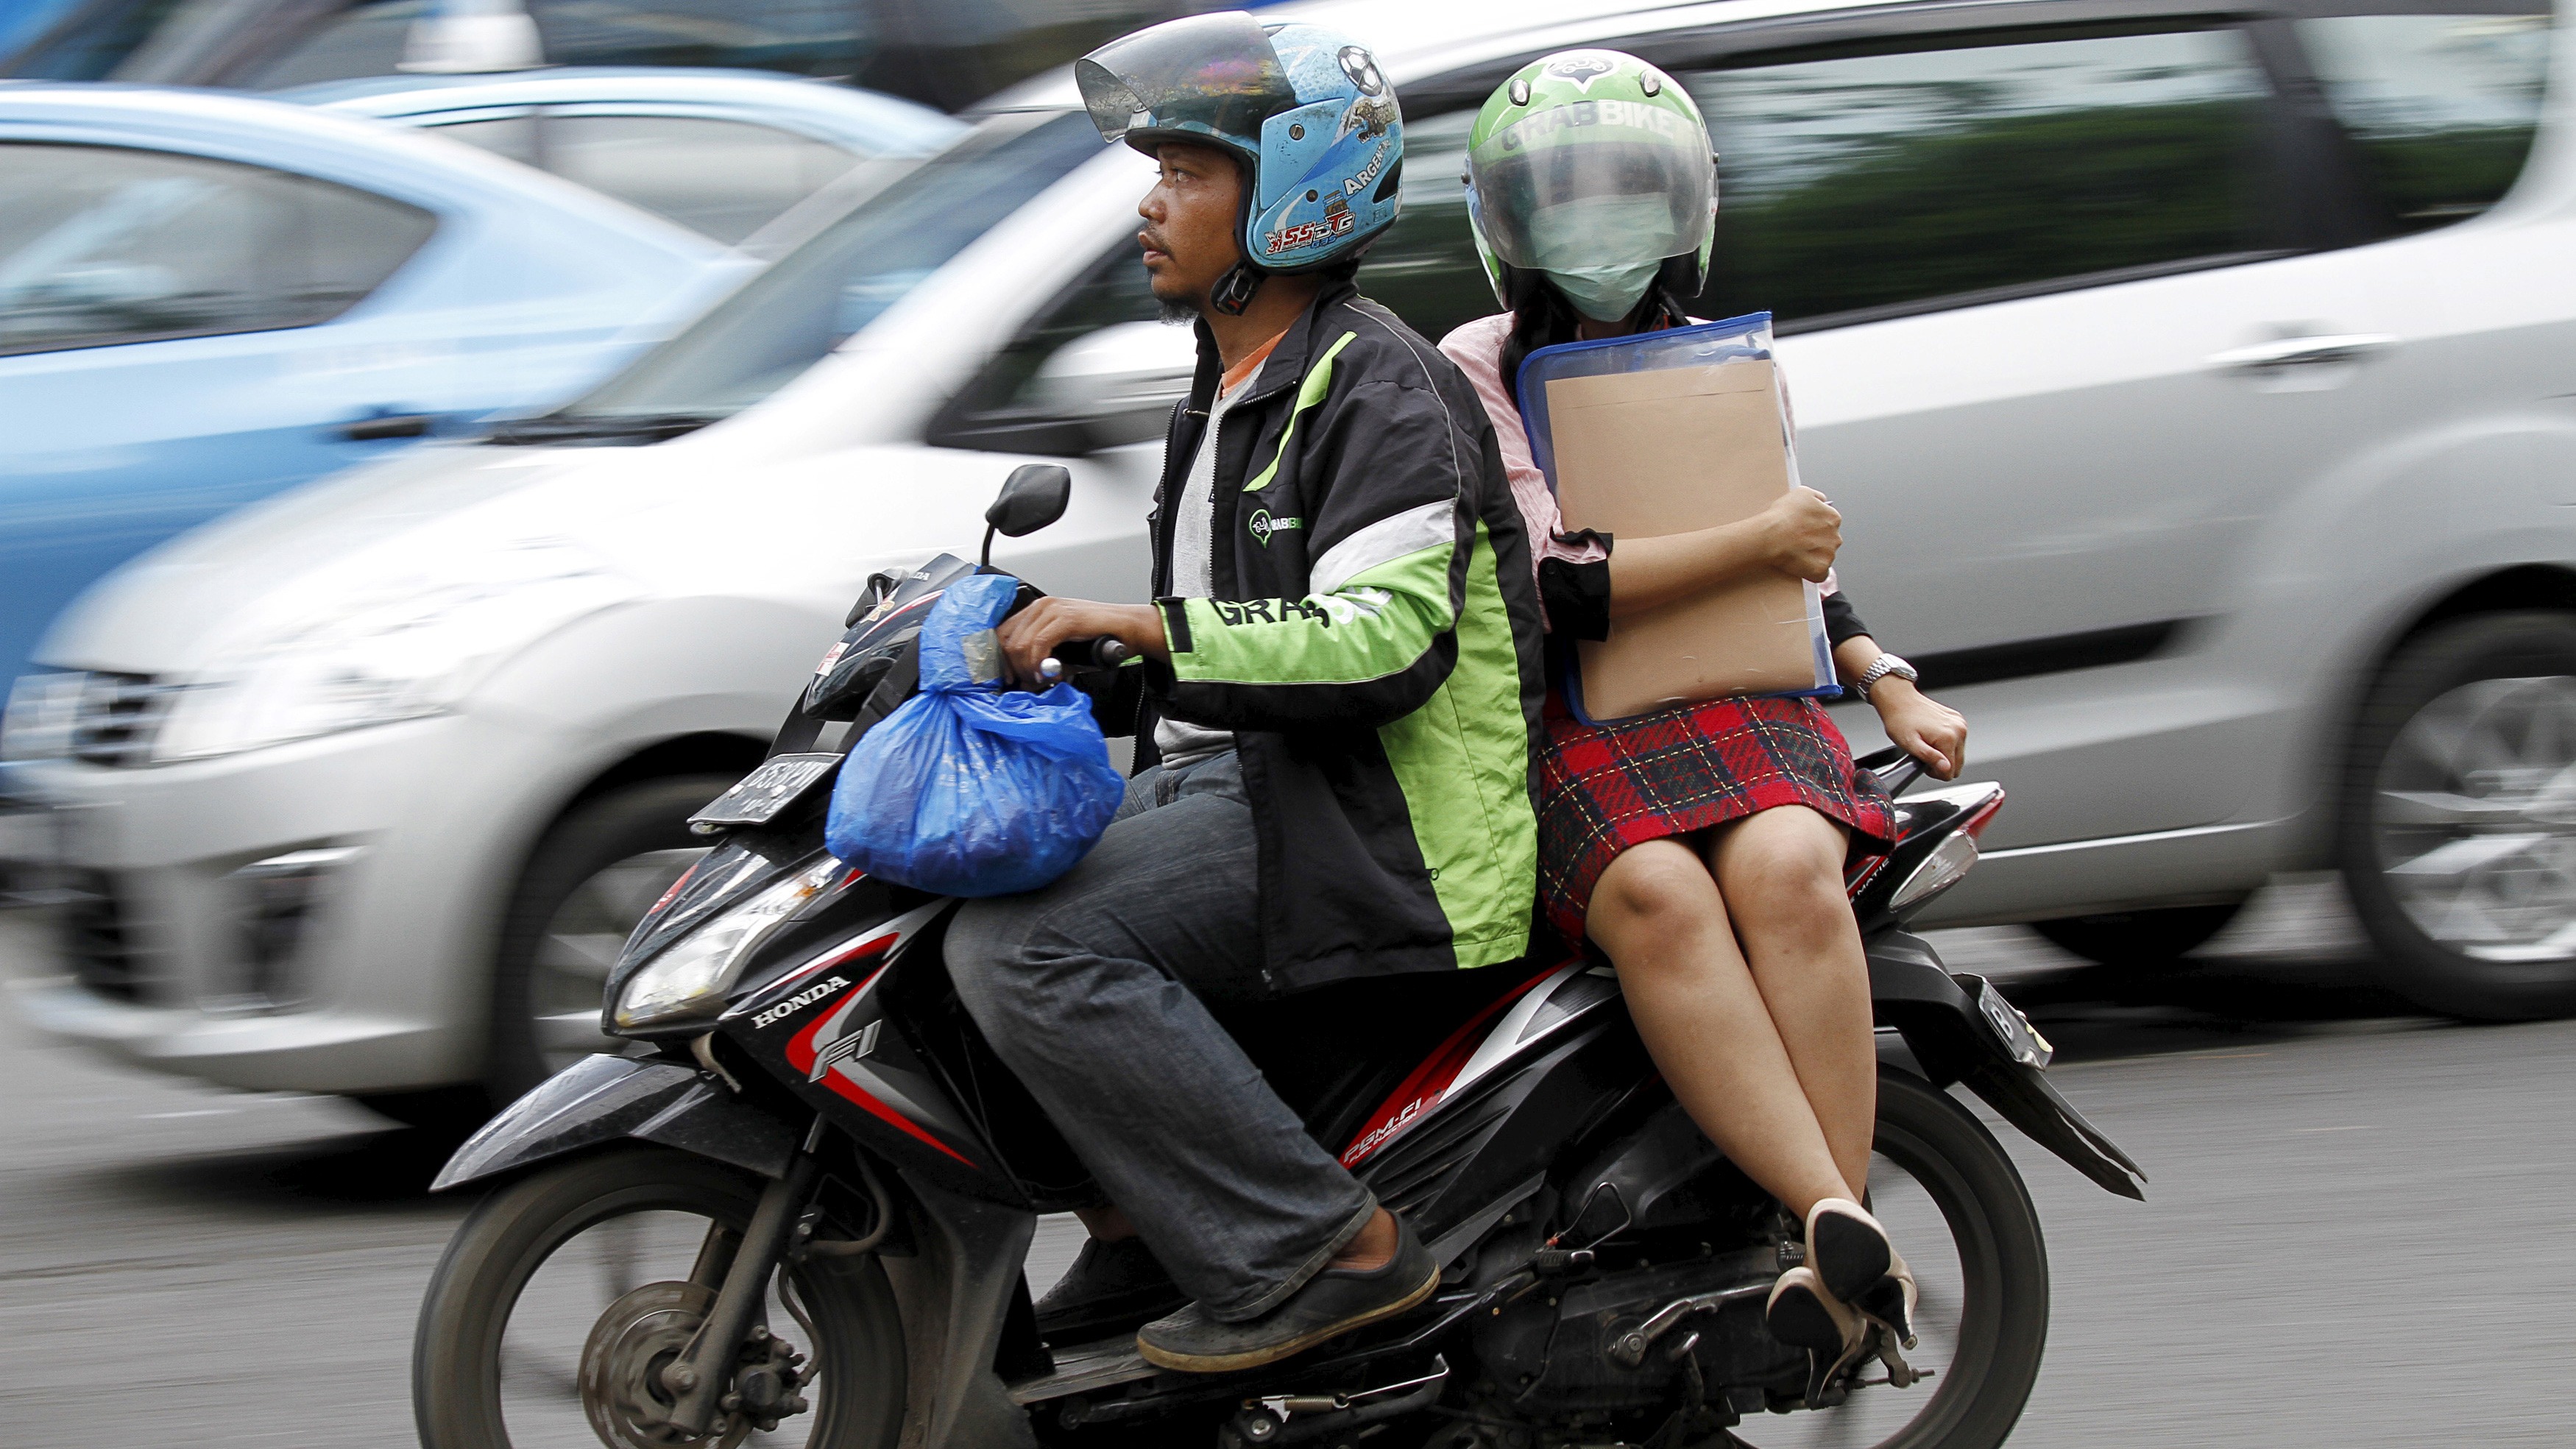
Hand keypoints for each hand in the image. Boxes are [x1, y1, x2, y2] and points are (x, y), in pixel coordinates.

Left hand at [995, 597, 1166, 684]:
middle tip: (1029, 681)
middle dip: (1014, 667)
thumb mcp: (1062, 647)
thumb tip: (1023, 678)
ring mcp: (1053, 609)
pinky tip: (1051, 672)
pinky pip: (1039, 644)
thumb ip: (1040, 657)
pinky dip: (1040, 663)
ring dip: (1028, 668)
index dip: (1000, 658)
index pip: (1002, 633)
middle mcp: (1041, 606)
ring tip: (1042, 678)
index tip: (1008, 677)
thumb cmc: (1098, 637)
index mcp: (1037, 610)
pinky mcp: (1066, 618)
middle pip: (1008, 640)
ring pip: (1021, 643)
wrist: (1127, 629)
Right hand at [1759, 487, 1840, 581]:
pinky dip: (1812, 572)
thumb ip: (1818, 497)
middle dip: (1816, 541)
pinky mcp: (1820, 570)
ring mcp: (1829, 555)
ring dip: (1813, 556)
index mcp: (1833, 518)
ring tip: (1795, 553)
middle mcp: (1835, 537)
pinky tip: (1799, 565)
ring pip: (1824, 557)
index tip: (1804, 528)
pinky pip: (1820, 574)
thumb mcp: (1802, 492)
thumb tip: (1823, 501)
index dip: (1815, 525)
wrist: (1771, 536)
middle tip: (1798, 540)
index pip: (1829, 523)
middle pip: (1828, 540)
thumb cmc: (1783, 515)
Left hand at [1870, 678, 1965, 779]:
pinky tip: (1932, 736)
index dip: (1935, 772)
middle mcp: (1959, 730)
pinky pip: (1957, 741)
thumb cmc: (1900, 721)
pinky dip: (1946, 743)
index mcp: (1949, 737)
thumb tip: (1946, 768)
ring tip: (1927, 743)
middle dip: (1941, 764)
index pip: (1950, 772)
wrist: (1900, 700)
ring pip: (1958, 753)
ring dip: (1943, 753)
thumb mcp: (1910, 744)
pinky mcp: (1958, 720)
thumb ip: (1930, 757)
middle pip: (1957, 764)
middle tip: (1924, 753)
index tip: (1923, 762)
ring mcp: (1960, 724)